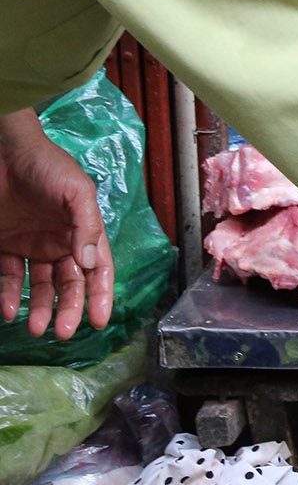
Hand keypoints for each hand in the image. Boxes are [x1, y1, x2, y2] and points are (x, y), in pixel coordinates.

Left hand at [0, 111, 112, 339]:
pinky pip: (7, 277)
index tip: (100, 321)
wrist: (4, 152)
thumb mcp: (76, 191)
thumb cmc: (47, 166)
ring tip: (35, 327)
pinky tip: (8, 308)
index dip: (101, 295)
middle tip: (60, 332)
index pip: (98, 269)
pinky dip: (8, 295)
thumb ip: (86, 225)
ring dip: (39, 308)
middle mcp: (59, 242)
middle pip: (68, 284)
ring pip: (39, 286)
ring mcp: (31, 245)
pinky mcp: (4, 245)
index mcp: (83, 230)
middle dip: (68, 309)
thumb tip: (91, 264)